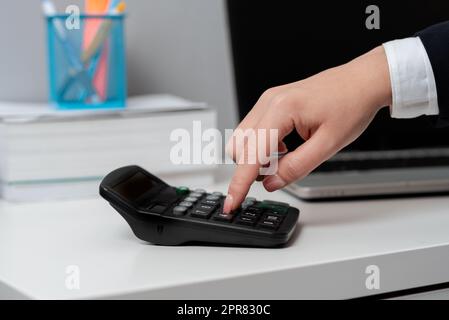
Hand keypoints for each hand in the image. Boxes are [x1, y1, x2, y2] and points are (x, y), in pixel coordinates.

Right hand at [223, 46, 391, 212]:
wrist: (361, 82)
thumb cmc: (351, 106)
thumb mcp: (328, 145)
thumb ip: (296, 167)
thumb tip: (271, 183)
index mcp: (282, 109)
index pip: (251, 154)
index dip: (239, 183)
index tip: (232, 203)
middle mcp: (269, 101)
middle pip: (240, 147)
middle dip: (251, 169)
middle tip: (277, 175)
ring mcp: (267, 100)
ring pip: (242, 139)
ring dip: (255, 158)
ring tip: (284, 159)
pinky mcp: (270, 102)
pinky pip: (252, 130)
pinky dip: (260, 147)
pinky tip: (282, 149)